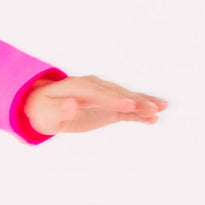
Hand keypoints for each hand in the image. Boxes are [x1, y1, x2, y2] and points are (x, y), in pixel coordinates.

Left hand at [24, 75, 167, 134]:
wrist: (46, 106)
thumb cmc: (44, 109)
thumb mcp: (46, 111)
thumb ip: (59, 108)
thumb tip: (72, 105)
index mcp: (79, 86)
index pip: (98, 92)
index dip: (114, 99)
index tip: (128, 106)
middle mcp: (95, 88)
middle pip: (117, 94)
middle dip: (135, 101)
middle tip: (153, 108)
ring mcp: (104, 98)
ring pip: (126, 100)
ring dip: (143, 104)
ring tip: (161, 109)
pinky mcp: (108, 108)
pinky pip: (126, 111)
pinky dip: (139, 114)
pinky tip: (154, 118)